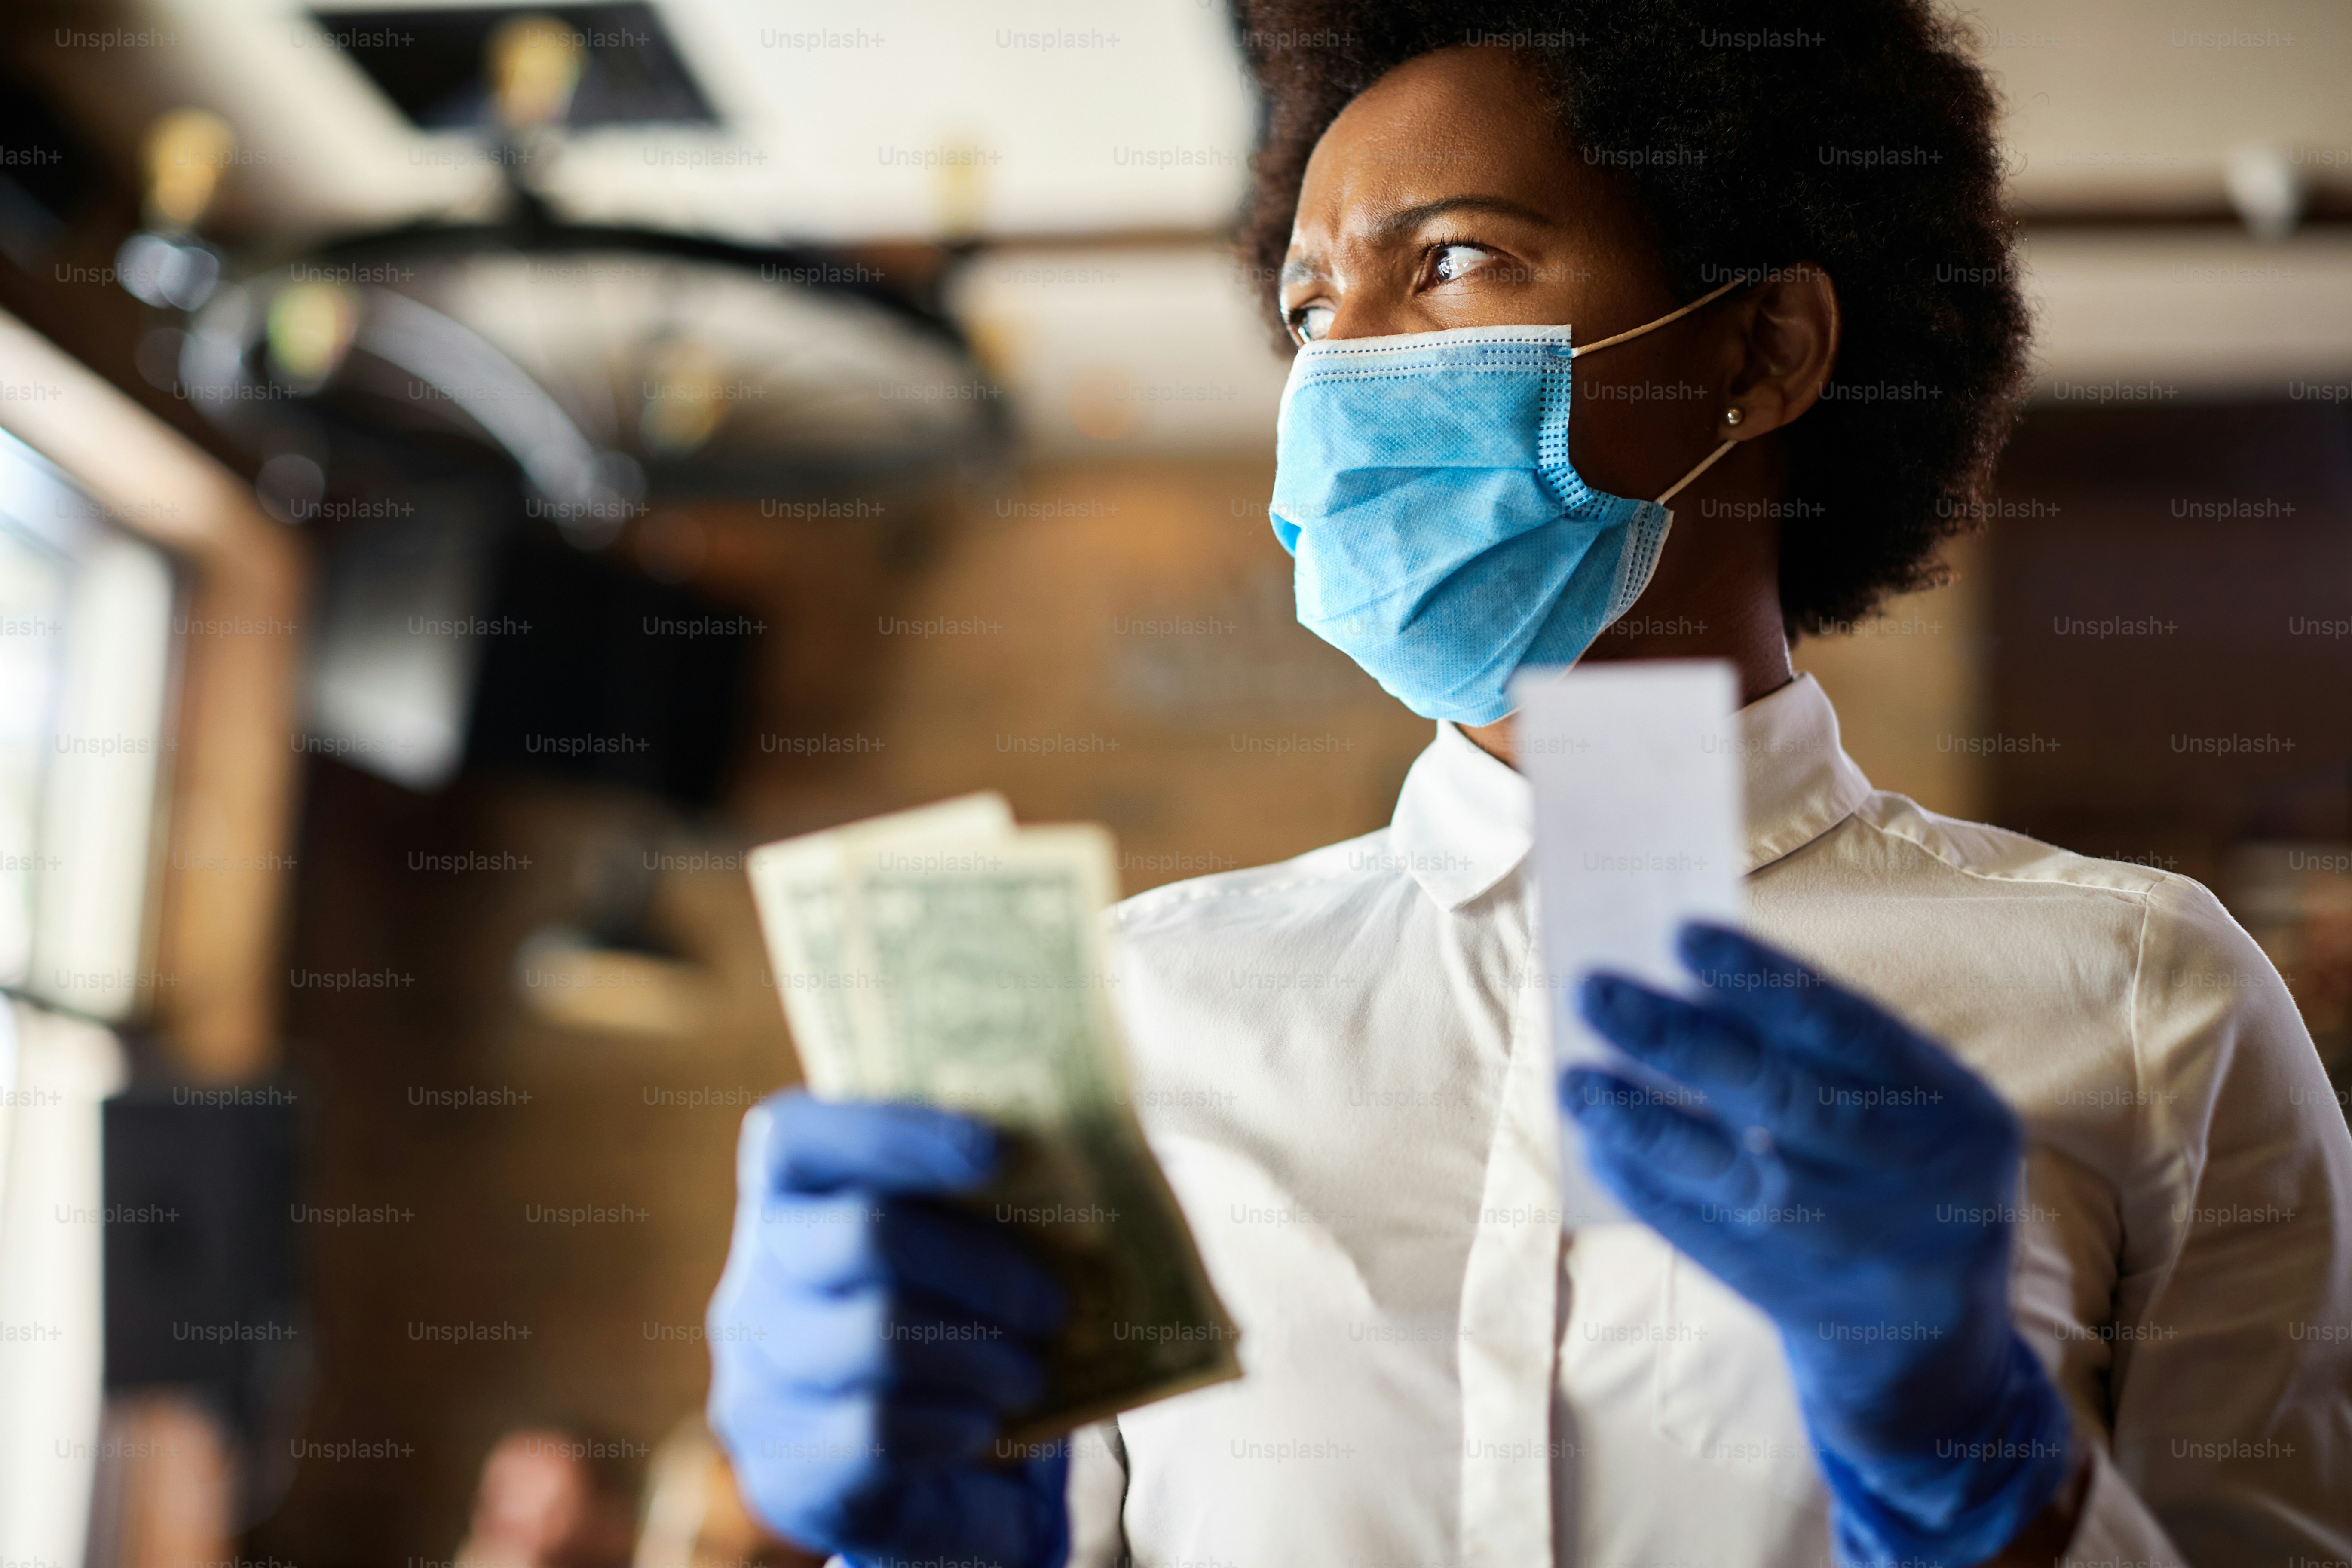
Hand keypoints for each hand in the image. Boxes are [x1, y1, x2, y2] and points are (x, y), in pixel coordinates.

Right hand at [706, 1092, 1070, 1567]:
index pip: (793, 1138)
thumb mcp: (961, 1265)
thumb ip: (982, 1211)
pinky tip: (983, 1427)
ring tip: (1028, 1376)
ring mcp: (755, 1384)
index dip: (890, 1132)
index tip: (995, 1151)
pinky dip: (951, 1425)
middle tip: (1051, 1305)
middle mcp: (750, 1289)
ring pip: (876, 1335)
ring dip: (980, 1355)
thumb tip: (1068, 1167)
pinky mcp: (782, 1474)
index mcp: (785, 1214)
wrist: (932, 1498)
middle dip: (979, 1265)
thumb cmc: (954, 1346)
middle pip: (862, 1235)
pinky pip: (876, 1431)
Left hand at [1564, 922, 2070, 1567]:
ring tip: (1576, 1079)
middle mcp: (1915, 1179)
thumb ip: (1822, 1048)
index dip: (1762, 980)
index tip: (1681, 935)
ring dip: (1647, 1124)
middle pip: (1785, 1101)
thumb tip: (1689, 981)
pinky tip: (1599, 1143)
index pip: (1849, 1029)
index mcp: (1953, 1109)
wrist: (1935, 1345)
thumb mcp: (1905, 1107)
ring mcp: (1858, 1249)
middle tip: (1595, 990)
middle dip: (1681, 1041)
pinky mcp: (1800, 1304)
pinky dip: (1649, 1189)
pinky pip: (1708, 1239)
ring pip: (1740, 1181)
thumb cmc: (1901, 1176)